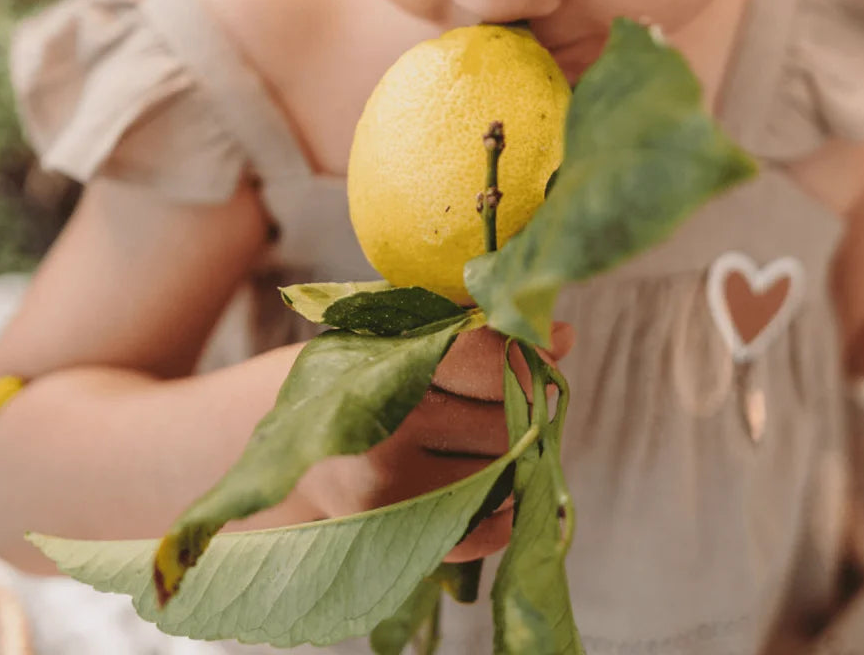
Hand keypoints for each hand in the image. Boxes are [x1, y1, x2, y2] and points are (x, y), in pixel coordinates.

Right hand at [294, 322, 573, 561]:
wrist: (298, 441)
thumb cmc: (370, 371)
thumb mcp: (415, 332)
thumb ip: (487, 330)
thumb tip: (565, 337)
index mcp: (392, 359)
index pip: (492, 362)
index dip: (526, 360)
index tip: (534, 357)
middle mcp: (390, 425)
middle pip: (506, 421)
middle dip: (522, 410)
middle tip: (513, 401)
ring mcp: (389, 486)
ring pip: (502, 472)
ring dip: (515, 457)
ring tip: (496, 437)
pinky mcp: (393, 534)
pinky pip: (484, 531)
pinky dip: (504, 511)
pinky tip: (494, 485)